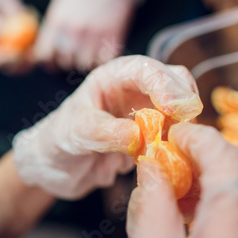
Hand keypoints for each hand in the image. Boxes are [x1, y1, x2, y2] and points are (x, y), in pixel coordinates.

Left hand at [13, 55, 202, 199]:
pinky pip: (172, 138)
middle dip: (182, 102)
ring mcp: (145, 114)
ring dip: (182, 127)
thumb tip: (138, 135)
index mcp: (113, 77)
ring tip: (172, 148)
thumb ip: (103, 132)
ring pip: (178, 112)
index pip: (146, 69)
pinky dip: (176, 147)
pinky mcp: (149, 138)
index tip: (172, 108)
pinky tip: (169, 160)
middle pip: (174, 84)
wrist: (52, 168)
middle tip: (184, 127)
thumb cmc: (57, 140)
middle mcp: (134, 91)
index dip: (164, 84)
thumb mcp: (75, 133)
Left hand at [35, 0, 136, 71]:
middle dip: (67, 62)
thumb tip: (45, 52)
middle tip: (73, 57)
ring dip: (86, 62)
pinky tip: (102, 51)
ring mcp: (94, 35)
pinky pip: (104, 60)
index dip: (47, 62)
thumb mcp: (60, 6)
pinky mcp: (113, 37)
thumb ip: (53, 28)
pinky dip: (102, 59)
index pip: (44, 55)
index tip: (52, 62)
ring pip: (85, 64)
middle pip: (65, 62)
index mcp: (57, 21)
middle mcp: (74, 30)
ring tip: (88, 53)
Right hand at [126, 123, 237, 237]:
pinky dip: (220, 204)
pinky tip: (192, 209)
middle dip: (205, 156)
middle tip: (171, 153)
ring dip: (211, 179)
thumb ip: (153, 199)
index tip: (171, 133)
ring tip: (175, 181)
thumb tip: (151, 165)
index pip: (228, 159)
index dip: (198, 138)